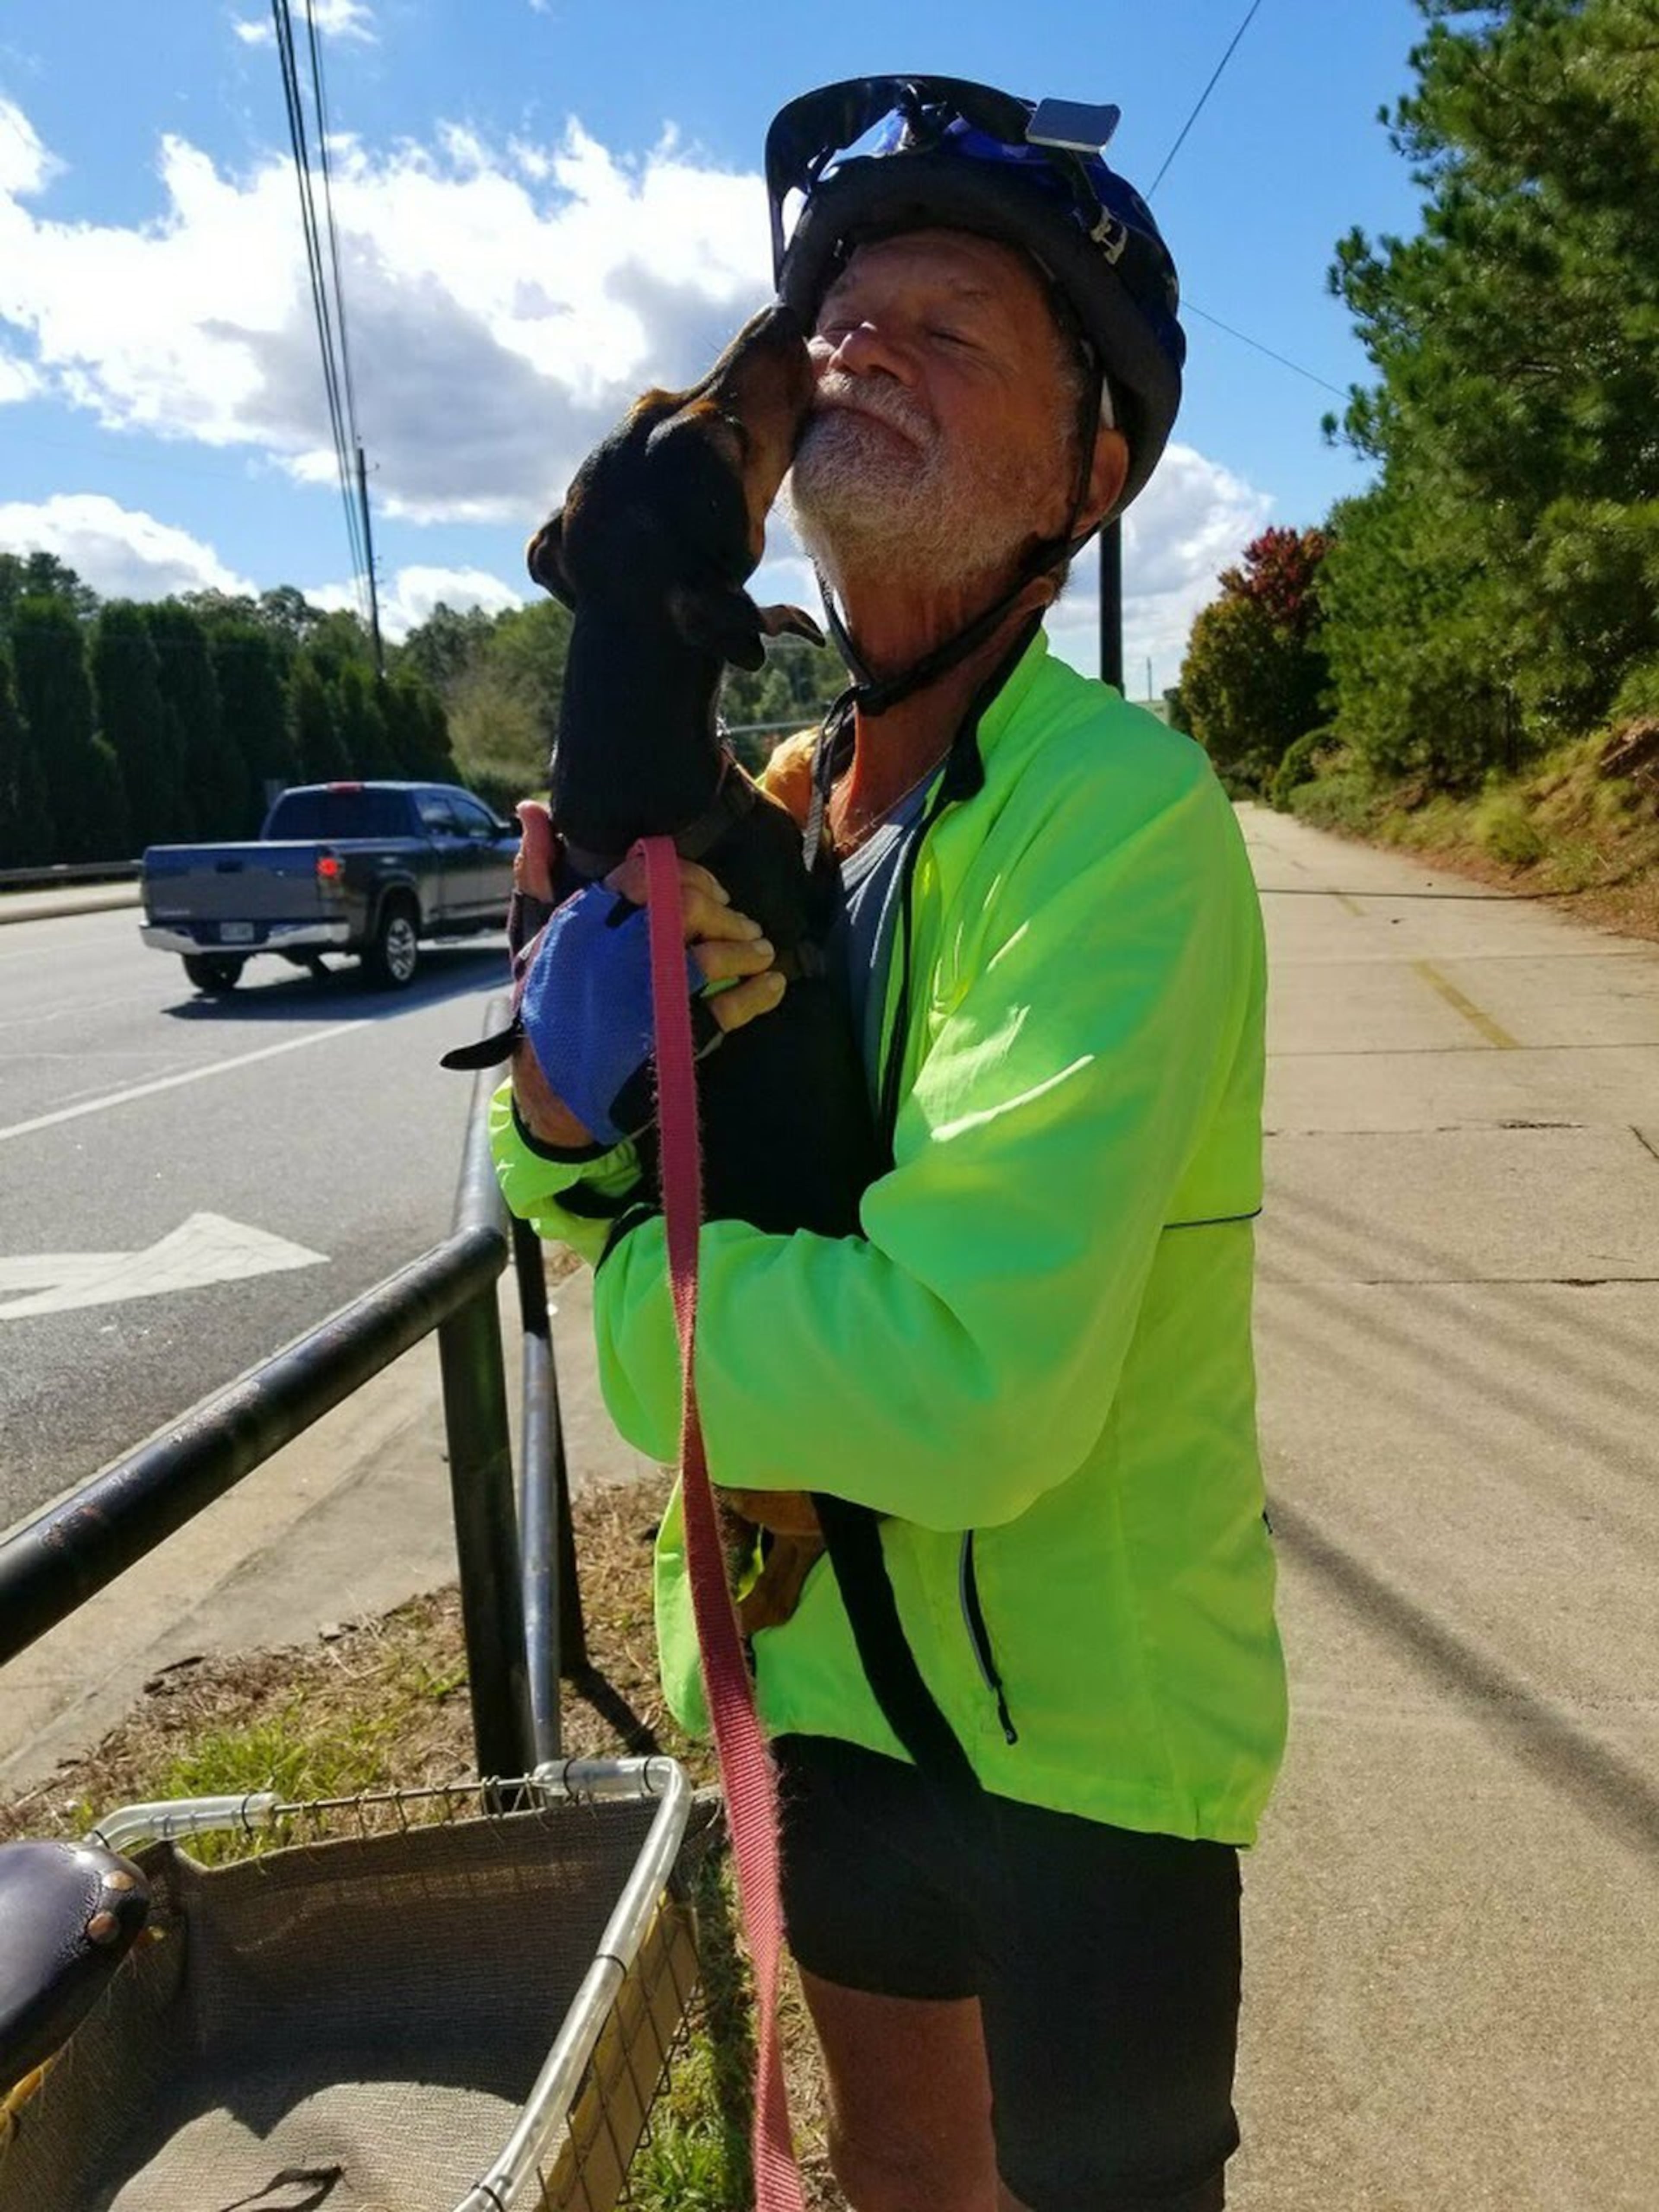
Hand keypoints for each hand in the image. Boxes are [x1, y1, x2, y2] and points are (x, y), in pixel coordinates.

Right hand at [510, 801, 787, 1148]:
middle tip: (745, 924)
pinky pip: (726, 1011)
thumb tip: (534, 811)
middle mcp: (612, 953)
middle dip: (725, 913)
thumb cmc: (548, 1006)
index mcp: (583, 921)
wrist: (550, 1089)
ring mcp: (642, 998)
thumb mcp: (535, 938)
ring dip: (747, 951)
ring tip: (762, 953)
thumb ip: (539, 873)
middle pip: (686, 909)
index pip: (647, 873)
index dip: (690, 876)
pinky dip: (757, 996)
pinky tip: (772, 986)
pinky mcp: (666, 1039)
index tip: (712, 890)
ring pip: (711, 959)